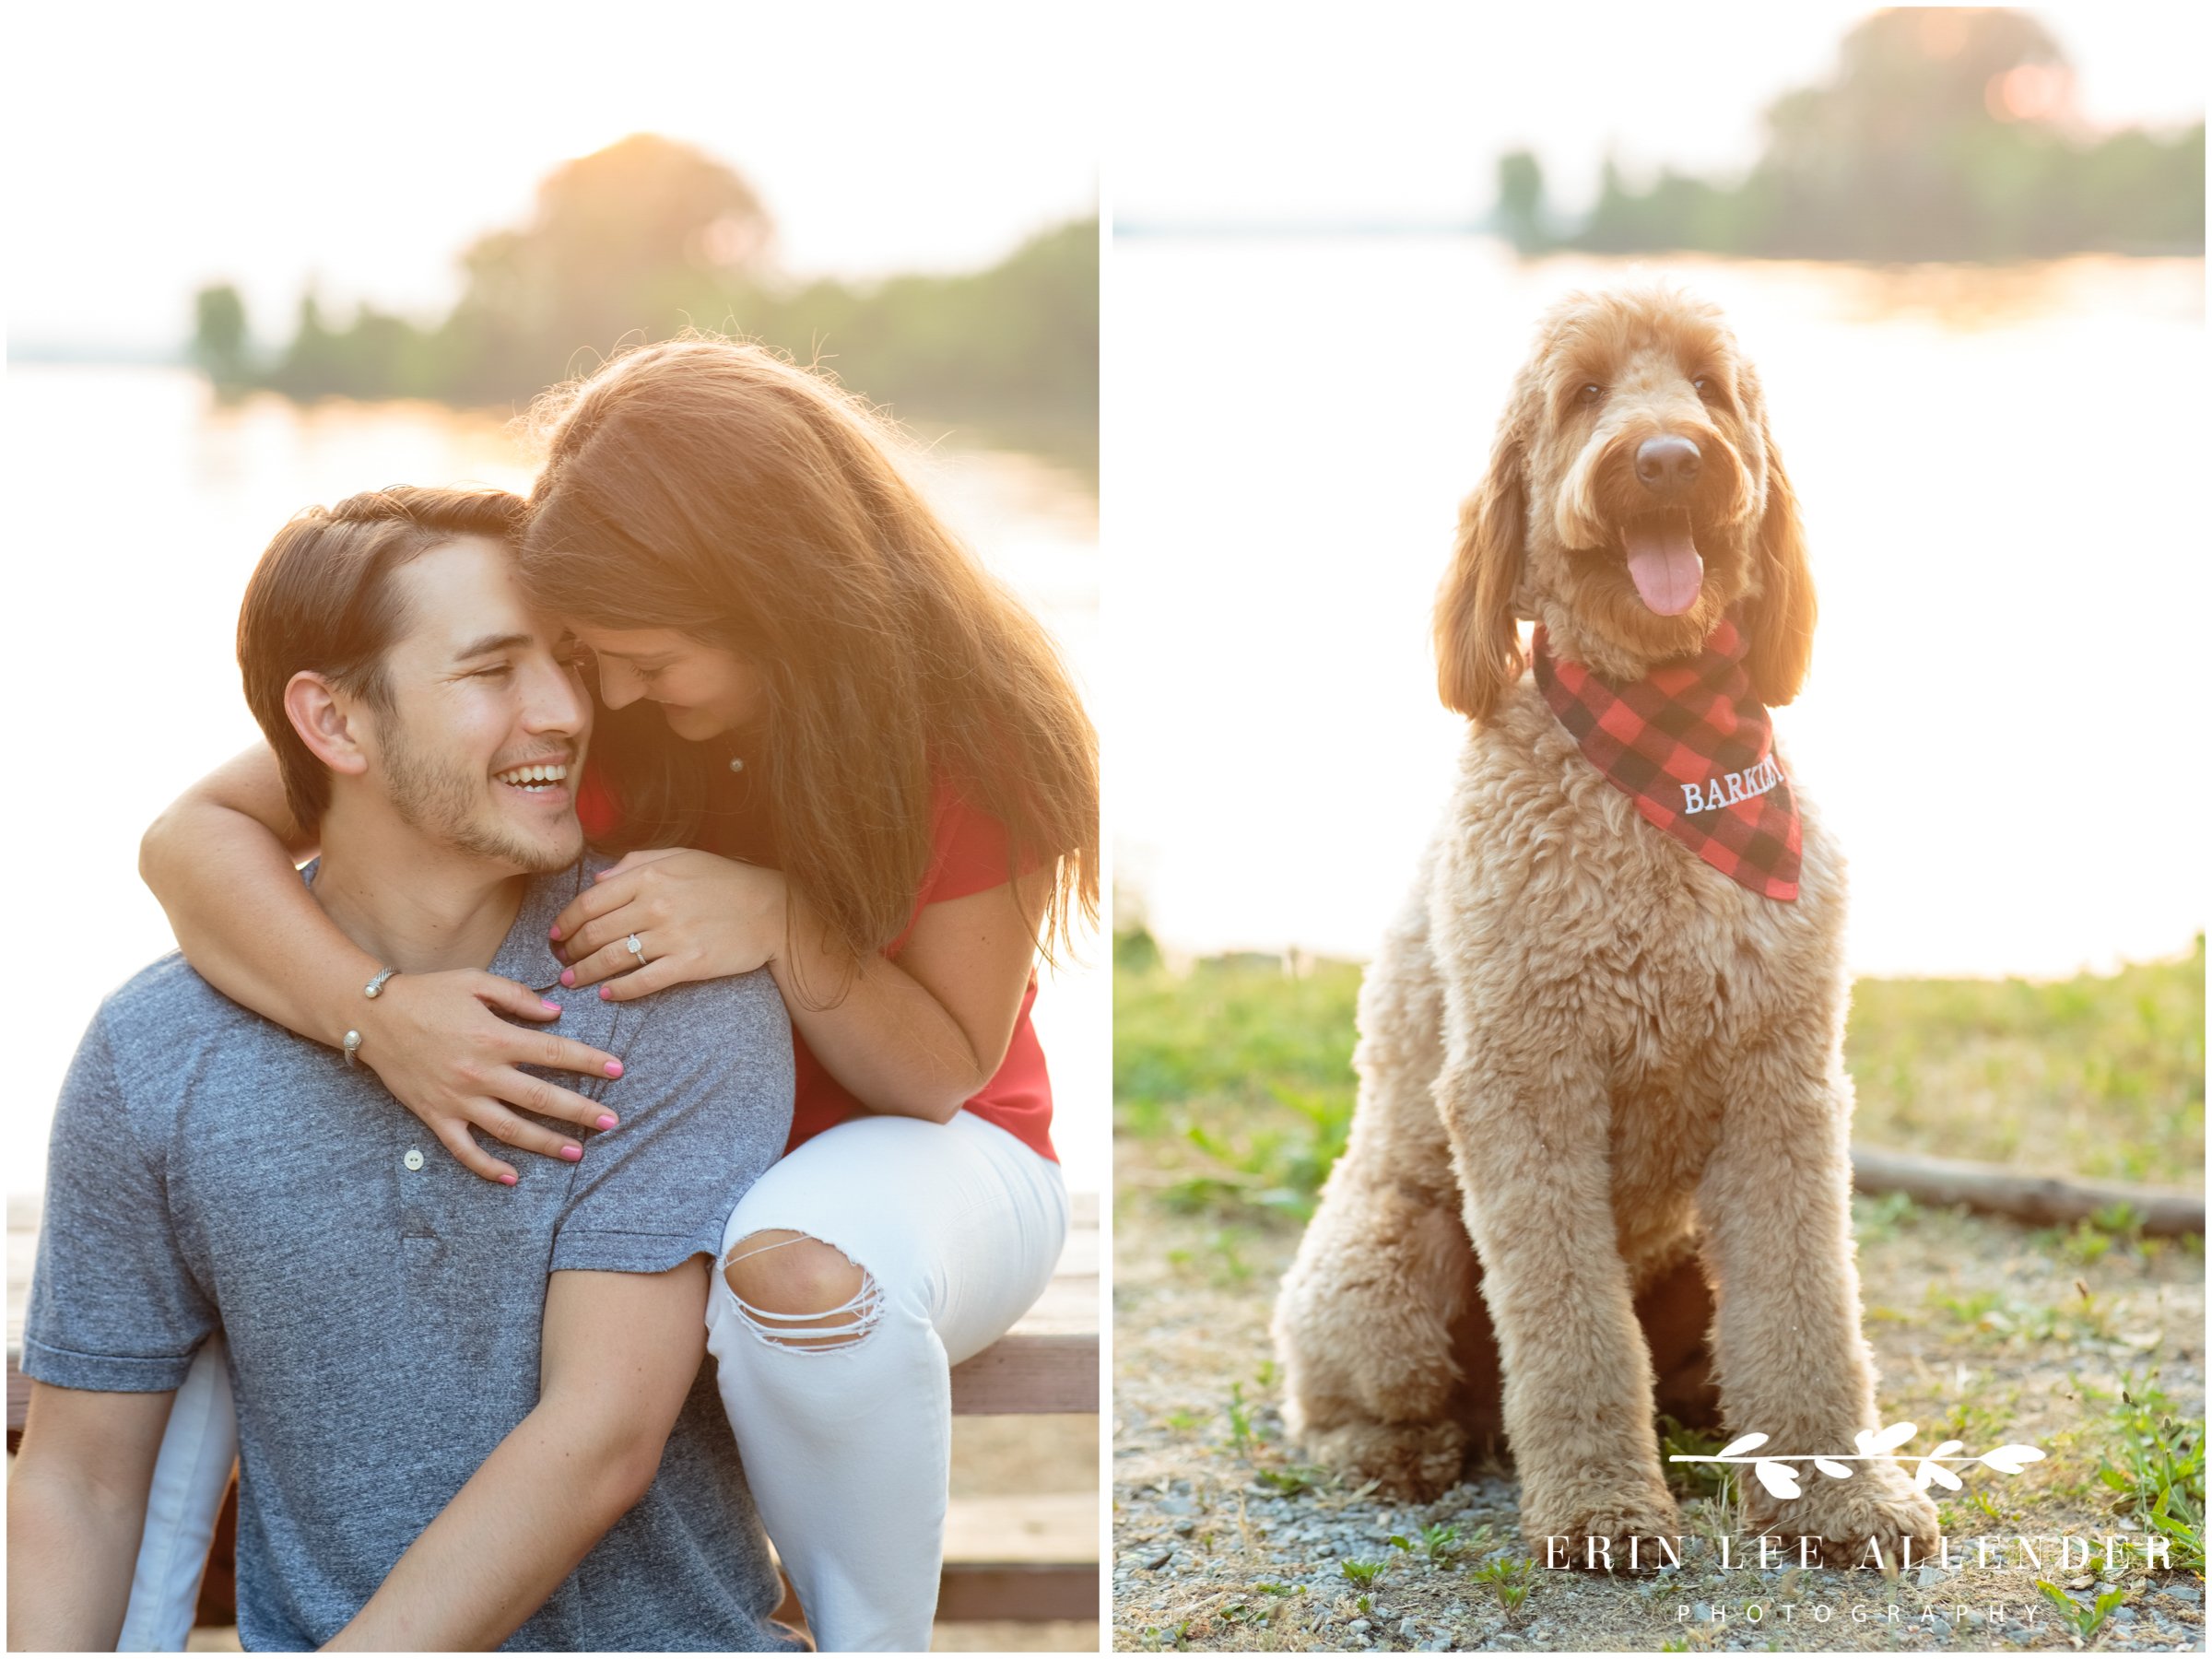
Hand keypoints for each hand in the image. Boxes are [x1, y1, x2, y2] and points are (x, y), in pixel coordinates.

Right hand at [360, 971, 626, 1183]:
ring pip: (510, 1130)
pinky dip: (487, 1167)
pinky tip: (512, 1177)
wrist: (372, 1016)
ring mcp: (457, 1099)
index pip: (555, 1052)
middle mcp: (480, 1073)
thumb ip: (518, 997)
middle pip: (541, 1098)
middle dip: (580, 1111)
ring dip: (546, 1144)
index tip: (618, 1070)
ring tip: (576, 1152)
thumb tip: (556, 1015)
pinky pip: (464, 1150)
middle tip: (611, 1121)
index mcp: (495, 1037)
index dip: (590, 1061)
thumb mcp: (476, 982)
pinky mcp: (435, 1116)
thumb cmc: (428, 993)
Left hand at [550, 848, 786, 1002]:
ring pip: (612, 960)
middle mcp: (655, 905)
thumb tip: (598, 880)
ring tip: (573, 981)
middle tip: (562, 961)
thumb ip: (636, 864)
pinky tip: (607, 994)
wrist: (772, 908)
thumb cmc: (725, 880)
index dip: (565, 922)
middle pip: (594, 934)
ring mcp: (673, 936)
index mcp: (649, 876)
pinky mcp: (690, 964)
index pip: (589, 902)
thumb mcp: (680, 857)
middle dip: (570, 951)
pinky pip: (643, 981)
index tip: (556, 935)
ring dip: (585, 973)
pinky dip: (619, 991)